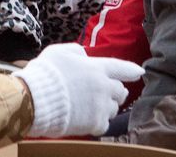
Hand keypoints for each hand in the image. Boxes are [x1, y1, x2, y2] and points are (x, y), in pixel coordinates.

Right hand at [15, 43, 143, 137]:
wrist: (35, 99)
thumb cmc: (45, 73)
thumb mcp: (59, 51)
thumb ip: (76, 51)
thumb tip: (84, 55)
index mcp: (96, 67)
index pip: (121, 67)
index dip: (131, 70)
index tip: (140, 72)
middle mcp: (103, 86)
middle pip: (120, 91)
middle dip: (114, 91)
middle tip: (103, 94)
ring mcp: (100, 105)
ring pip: (113, 108)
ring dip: (105, 107)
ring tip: (89, 107)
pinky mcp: (95, 123)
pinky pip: (104, 124)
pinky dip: (97, 122)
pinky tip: (85, 119)